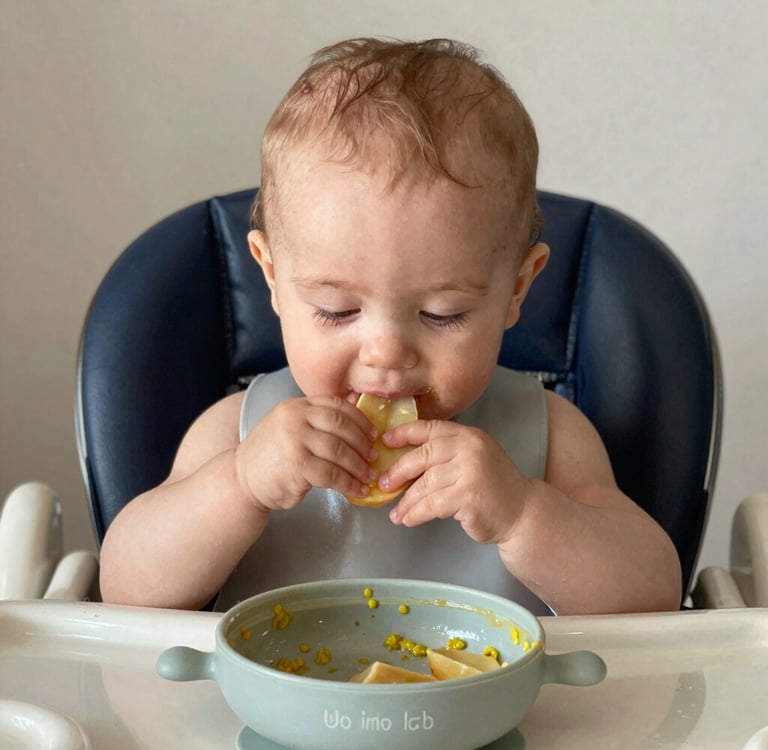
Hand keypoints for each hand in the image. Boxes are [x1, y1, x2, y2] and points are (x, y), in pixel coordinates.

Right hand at [235, 396, 376, 511]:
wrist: (240, 479)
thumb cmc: (271, 456)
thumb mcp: (290, 427)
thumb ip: (315, 423)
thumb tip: (358, 428)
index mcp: (297, 406)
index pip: (337, 405)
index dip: (360, 419)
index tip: (373, 433)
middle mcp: (296, 418)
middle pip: (342, 426)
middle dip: (363, 443)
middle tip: (373, 457)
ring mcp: (295, 441)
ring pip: (340, 451)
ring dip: (359, 466)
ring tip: (368, 476)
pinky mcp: (297, 466)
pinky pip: (332, 474)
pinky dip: (349, 484)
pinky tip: (356, 490)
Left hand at [381, 420, 534, 544]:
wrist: (522, 511)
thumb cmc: (492, 486)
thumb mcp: (472, 459)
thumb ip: (446, 454)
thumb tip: (402, 461)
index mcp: (468, 436)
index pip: (430, 428)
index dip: (404, 432)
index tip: (384, 441)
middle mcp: (470, 449)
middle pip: (423, 456)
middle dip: (398, 471)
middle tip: (384, 483)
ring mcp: (470, 472)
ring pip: (425, 484)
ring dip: (406, 501)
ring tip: (396, 513)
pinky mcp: (468, 497)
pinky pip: (432, 505)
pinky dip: (416, 513)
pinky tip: (409, 519)